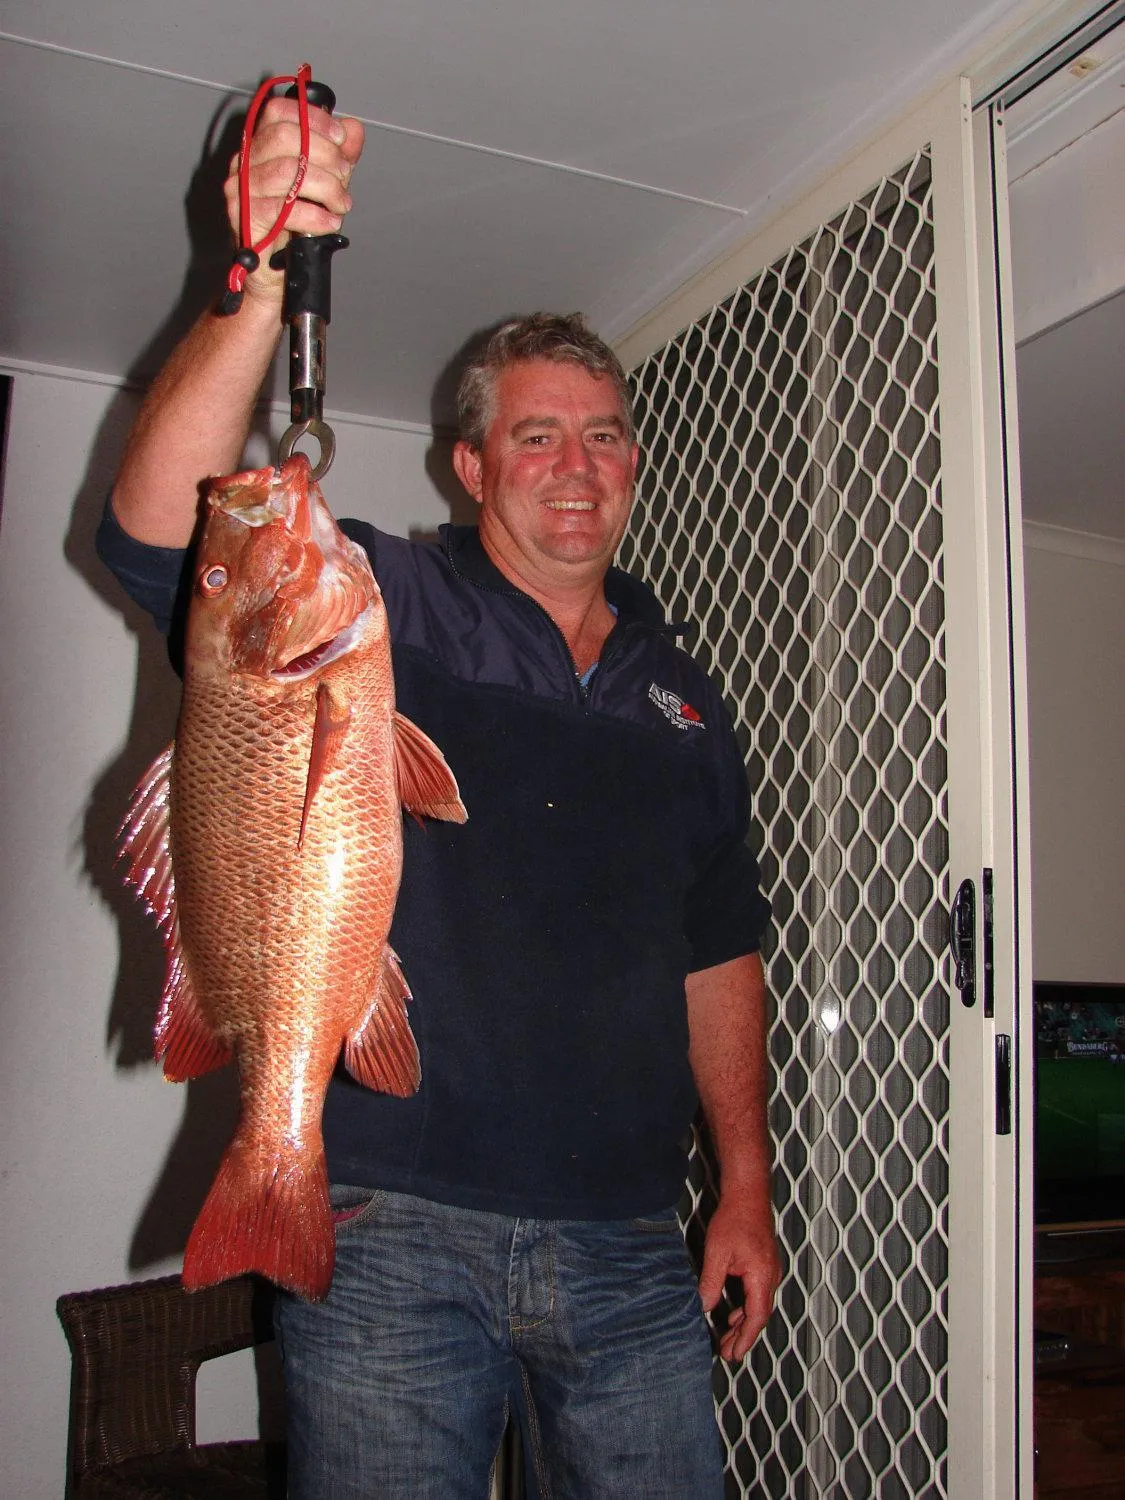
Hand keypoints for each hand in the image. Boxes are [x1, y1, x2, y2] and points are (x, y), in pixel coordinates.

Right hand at [223, 96, 365, 303]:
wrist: (275, 276)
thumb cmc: (293, 229)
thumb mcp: (323, 186)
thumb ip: (337, 155)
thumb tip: (353, 129)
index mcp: (260, 147)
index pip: (278, 112)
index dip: (312, 118)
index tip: (340, 138)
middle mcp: (245, 163)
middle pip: (284, 136)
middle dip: (325, 154)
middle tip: (344, 176)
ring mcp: (241, 190)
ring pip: (288, 171)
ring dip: (326, 186)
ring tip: (341, 204)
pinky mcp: (246, 218)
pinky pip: (285, 209)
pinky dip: (316, 215)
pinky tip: (330, 222)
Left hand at [697, 1190, 780, 1361]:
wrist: (748, 1194)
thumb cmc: (734, 1220)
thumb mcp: (717, 1253)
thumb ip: (712, 1283)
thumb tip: (704, 1307)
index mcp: (762, 1277)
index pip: (756, 1317)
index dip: (745, 1338)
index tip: (734, 1354)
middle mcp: (770, 1277)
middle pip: (759, 1314)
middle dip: (743, 1336)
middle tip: (727, 1353)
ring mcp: (769, 1270)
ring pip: (758, 1304)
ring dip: (743, 1322)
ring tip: (727, 1338)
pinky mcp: (763, 1264)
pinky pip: (757, 1293)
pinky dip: (745, 1307)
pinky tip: (733, 1313)